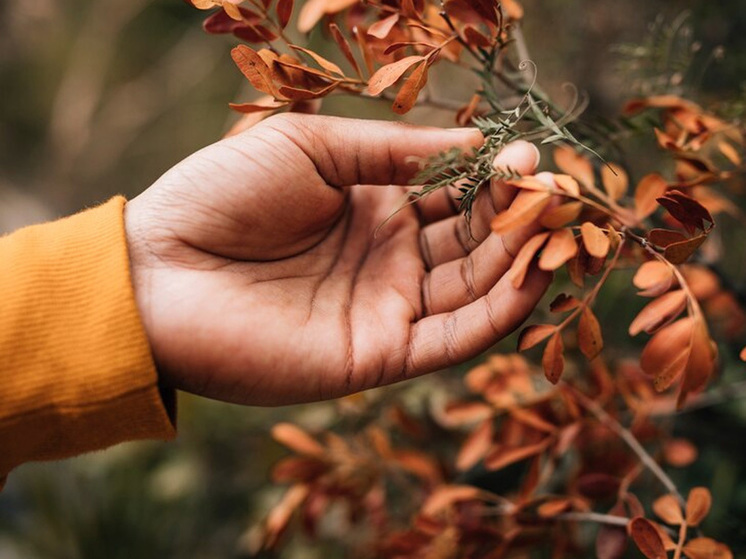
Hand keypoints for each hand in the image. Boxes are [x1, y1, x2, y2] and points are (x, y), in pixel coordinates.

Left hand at [124, 114, 549, 404]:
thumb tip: (476, 140)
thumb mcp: (312, 148)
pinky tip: (533, 277)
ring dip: (521, 260)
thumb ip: (394, 151)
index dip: (494, 177)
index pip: (454, 194)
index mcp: (372, 207)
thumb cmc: (223, 196)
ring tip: (558, 228)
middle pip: (474, 241)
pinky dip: (498, 313)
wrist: (159, 271)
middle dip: (517, 216)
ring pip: (474, 289)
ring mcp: (387, 308)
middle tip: (558, 191)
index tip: (528, 155)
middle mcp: (389, 259)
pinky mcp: (378, 355)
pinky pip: (453, 338)